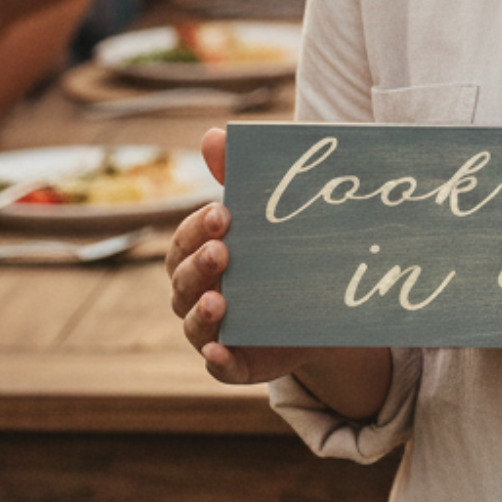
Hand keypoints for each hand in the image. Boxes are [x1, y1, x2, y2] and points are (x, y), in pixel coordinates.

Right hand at [168, 128, 317, 386]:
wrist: (318, 302)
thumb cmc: (279, 247)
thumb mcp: (266, 213)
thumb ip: (239, 176)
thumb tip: (214, 133)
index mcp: (199, 253)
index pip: (185, 239)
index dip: (198, 227)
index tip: (223, 212)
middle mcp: (197, 293)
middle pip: (182, 281)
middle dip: (199, 265)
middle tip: (223, 251)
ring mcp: (214, 329)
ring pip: (194, 324)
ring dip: (202, 314)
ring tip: (219, 300)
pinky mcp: (237, 362)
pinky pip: (220, 367)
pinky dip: (218, 360)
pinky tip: (221, 349)